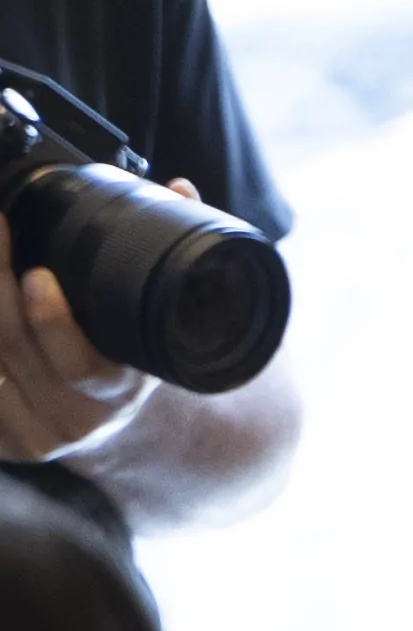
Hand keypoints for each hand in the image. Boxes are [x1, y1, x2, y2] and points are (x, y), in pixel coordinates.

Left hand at [0, 220, 165, 463]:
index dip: (53, 322)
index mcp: (121, 393)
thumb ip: (170, 256)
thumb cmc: (129, 362)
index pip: (82, 367)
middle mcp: (77, 420)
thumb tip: (177, 189)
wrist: (116, 430)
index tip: (37, 274)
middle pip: (14, 348)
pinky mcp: (6, 441)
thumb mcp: (158, 320)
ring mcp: (35, 434)